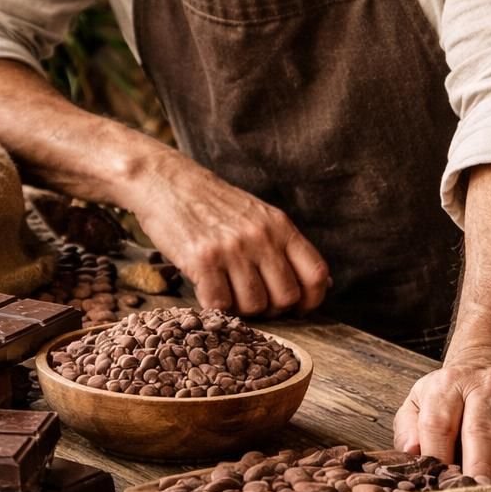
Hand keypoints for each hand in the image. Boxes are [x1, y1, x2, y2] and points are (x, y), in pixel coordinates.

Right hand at [127, 149, 329, 315]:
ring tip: (226, 291)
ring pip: (254, 306)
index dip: (310, 300)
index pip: (315, 275)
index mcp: (280, 226)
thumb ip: (286, 247)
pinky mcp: (202, 260)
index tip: (296, 307)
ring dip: (240, 309)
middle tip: (252, 300)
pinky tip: (206, 289)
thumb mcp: (259, 216)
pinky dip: (214, 306)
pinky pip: (219, 304)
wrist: (167, 182)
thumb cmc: (213, 204)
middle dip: (271, 309)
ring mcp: (232, 249)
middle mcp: (260, 237)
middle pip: (286, 297)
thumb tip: (323, 284)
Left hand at [392, 361, 490, 483]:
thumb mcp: (420, 401)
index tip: (439, 486)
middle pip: (482, 430)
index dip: (438, 456)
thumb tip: (412, 454)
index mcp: (448, 386)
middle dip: (480, 467)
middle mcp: (486, 386)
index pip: (439, 423)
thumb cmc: (451, 396)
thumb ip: (409, 427)